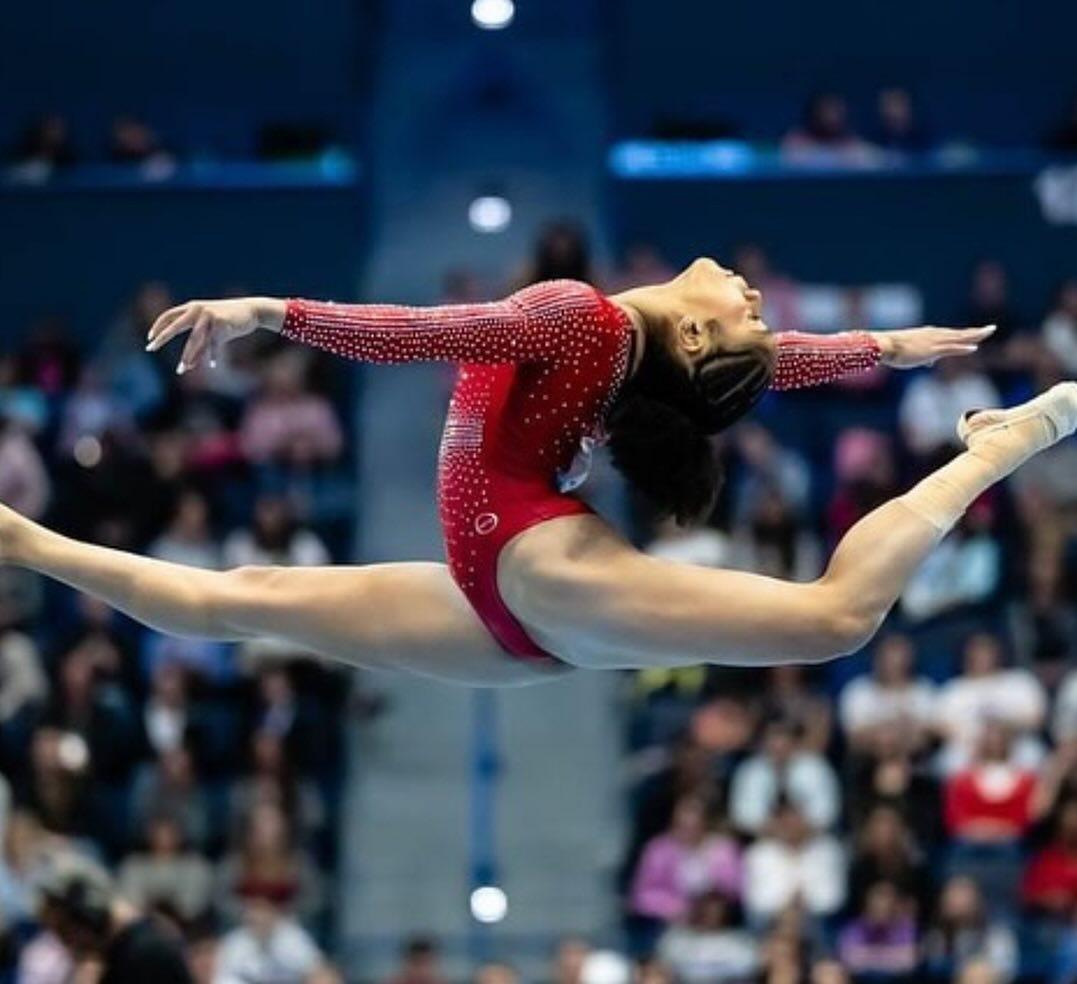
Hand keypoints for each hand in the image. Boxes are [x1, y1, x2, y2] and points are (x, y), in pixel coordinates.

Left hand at [145, 297, 284, 373]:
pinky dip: (212, 355)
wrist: (251, 311)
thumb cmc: (228, 320)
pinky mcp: (221, 324)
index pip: (169, 316)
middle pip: (176, 326)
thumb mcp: (211, 329)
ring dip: (188, 356)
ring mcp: (209, 317)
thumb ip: (199, 344)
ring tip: (182, 370)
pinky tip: (212, 365)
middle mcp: (198, 310)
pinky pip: (213, 344)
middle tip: (150, 349)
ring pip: (195, 340)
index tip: (150, 339)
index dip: (158, 327)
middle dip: (162, 338)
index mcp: (192, 307)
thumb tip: (189, 365)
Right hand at [871, 325, 995, 368]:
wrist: (884, 346)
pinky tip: (974, 348)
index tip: (975, 334)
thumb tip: (930, 363)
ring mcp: (933, 341)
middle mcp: (934, 335)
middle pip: (959, 333)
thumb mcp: (910, 353)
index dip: (964, 335)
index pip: (950, 335)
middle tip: (991, 328)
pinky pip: (950, 348)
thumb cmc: (892, 350)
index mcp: (928, 335)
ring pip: (959, 338)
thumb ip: (924, 357)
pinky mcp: (931, 350)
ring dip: (975, 335)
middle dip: (976, 332)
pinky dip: (962, 348)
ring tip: (989, 332)